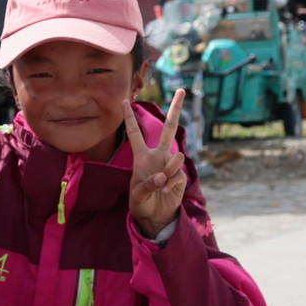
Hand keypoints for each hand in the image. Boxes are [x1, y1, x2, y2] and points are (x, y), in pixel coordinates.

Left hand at [122, 89, 187, 237]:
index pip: (135, 133)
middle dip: (176, 109)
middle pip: (169, 128)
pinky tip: (166, 191)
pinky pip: (179, 174)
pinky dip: (172, 184)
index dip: (129, 118)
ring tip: (161, 184)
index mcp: (142, 156)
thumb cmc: (141, 203)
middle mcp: (158, 155)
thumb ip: (148, 184)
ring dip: (169, 170)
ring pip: (176, 156)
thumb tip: (162, 176)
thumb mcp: (137, 195)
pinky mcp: (180, 175)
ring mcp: (171, 164)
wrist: (155, 216)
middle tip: (182, 90)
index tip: (124, 101)